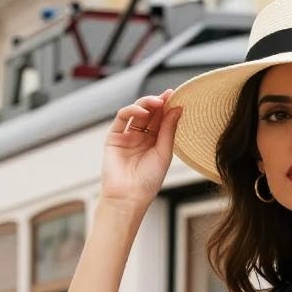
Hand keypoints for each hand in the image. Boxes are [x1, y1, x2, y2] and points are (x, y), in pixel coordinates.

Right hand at [100, 88, 181, 209]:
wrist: (129, 197)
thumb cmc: (148, 181)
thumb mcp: (164, 153)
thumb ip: (168, 130)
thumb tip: (177, 108)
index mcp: (155, 142)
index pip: (162, 120)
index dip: (168, 107)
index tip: (177, 96)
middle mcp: (141, 137)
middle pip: (150, 114)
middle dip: (159, 103)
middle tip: (169, 95)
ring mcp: (127, 136)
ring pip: (136, 112)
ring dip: (147, 104)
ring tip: (158, 102)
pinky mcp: (114, 137)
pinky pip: (122, 118)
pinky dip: (132, 111)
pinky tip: (143, 112)